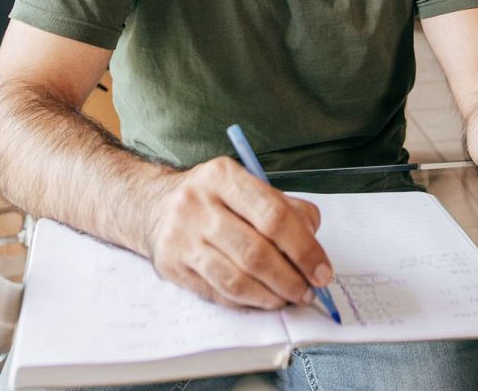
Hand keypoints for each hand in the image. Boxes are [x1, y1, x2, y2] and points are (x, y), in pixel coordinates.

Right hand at [142, 157, 329, 309]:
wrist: (155, 206)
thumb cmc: (214, 199)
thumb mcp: (248, 187)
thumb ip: (287, 210)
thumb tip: (313, 249)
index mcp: (223, 176)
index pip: (274, 216)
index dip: (304, 249)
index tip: (322, 271)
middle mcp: (198, 203)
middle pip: (256, 252)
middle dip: (290, 279)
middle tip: (308, 290)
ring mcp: (181, 236)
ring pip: (236, 279)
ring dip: (270, 296)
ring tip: (288, 298)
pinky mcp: (172, 265)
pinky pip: (218, 293)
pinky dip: (247, 301)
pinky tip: (262, 298)